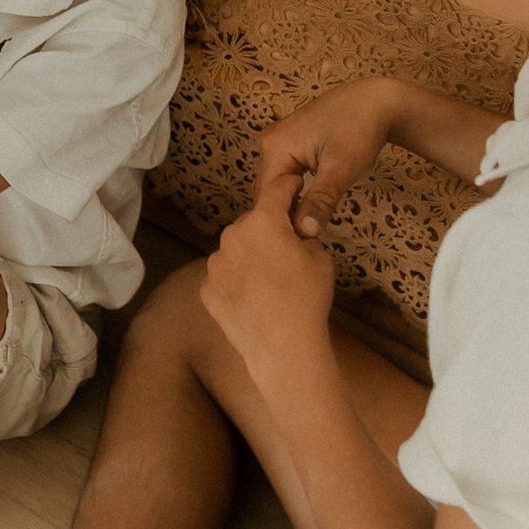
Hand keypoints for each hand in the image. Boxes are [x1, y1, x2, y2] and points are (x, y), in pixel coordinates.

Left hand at [201, 171, 336, 376]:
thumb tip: (297, 235)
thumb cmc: (307, 298)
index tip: (292, 183)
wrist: (283, 346)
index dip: (288, 185)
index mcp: (263, 221)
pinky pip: (224, 277)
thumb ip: (305, 237)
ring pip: (235, 251)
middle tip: (286, 251)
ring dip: (249, 257)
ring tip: (270, 284)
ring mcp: (216, 263)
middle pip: (252, 224)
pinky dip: (236, 283)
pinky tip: (254, 300)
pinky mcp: (207, 288)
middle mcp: (233, 235)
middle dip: (267, 231)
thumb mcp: (321, 258)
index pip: (276, 191)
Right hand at [255, 78, 398, 236]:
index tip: (299, 246)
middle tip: (306, 242)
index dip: (281, 223)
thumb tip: (304, 231)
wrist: (377, 101)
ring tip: (310, 229)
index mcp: (274, 147)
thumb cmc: (361, 128)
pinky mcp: (292, 145)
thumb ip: (320, 201)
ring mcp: (280, 143)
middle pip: (269, 193)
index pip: (266, 198)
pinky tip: (312, 209)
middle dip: (285, 216)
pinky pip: (287, 177)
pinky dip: (298, 195)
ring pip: (278, 187)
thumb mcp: (342, 168)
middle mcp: (270, 143)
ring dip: (291, 207)